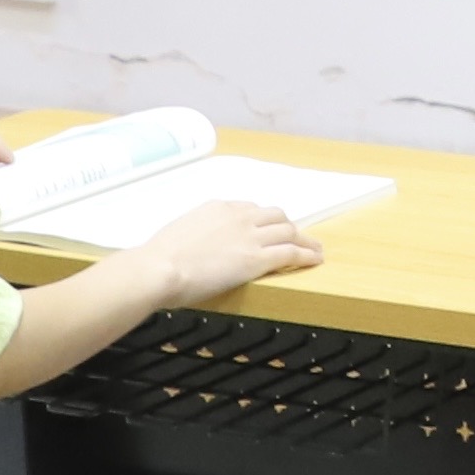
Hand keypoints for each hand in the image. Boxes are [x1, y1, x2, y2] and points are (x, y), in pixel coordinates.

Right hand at [128, 199, 318, 307]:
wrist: (160, 267)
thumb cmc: (159, 257)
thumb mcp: (178, 233)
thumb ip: (195, 234)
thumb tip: (193, 245)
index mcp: (218, 207)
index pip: (250, 208)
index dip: (263, 219)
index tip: (268, 228)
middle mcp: (238, 217)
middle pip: (275, 215)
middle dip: (288, 225)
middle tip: (296, 236)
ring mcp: (250, 237)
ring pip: (288, 231)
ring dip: (305, 240)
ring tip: (315, 249)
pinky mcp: (257, 259)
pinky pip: (291, 253)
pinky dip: (307, 255)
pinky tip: (315, 260)